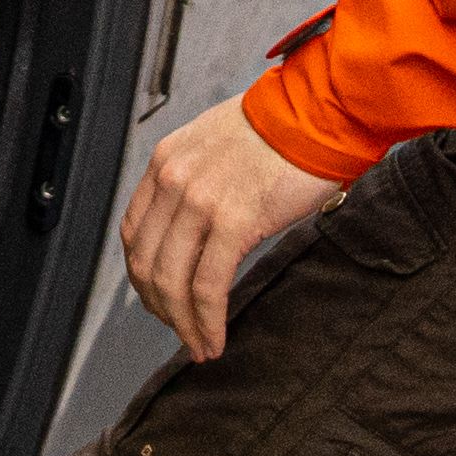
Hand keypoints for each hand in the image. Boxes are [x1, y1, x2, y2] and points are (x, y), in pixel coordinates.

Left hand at [122, 95, 346, 361]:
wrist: (321, 110)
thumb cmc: (284, 127)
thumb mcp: (217, 144)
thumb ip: (197, 179)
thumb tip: (196, 226)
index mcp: (166, 161)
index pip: (133, 232)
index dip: (142, 275)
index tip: (161, 299)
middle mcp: (173, 180)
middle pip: (146, 263)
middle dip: (160, 307)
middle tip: (181, 331)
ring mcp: (200, 201)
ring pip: (173, 281)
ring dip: (183, 324)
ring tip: (200, 346)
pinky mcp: (234, 221)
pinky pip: (208, 287)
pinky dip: (207, 322)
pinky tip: (215, 340)